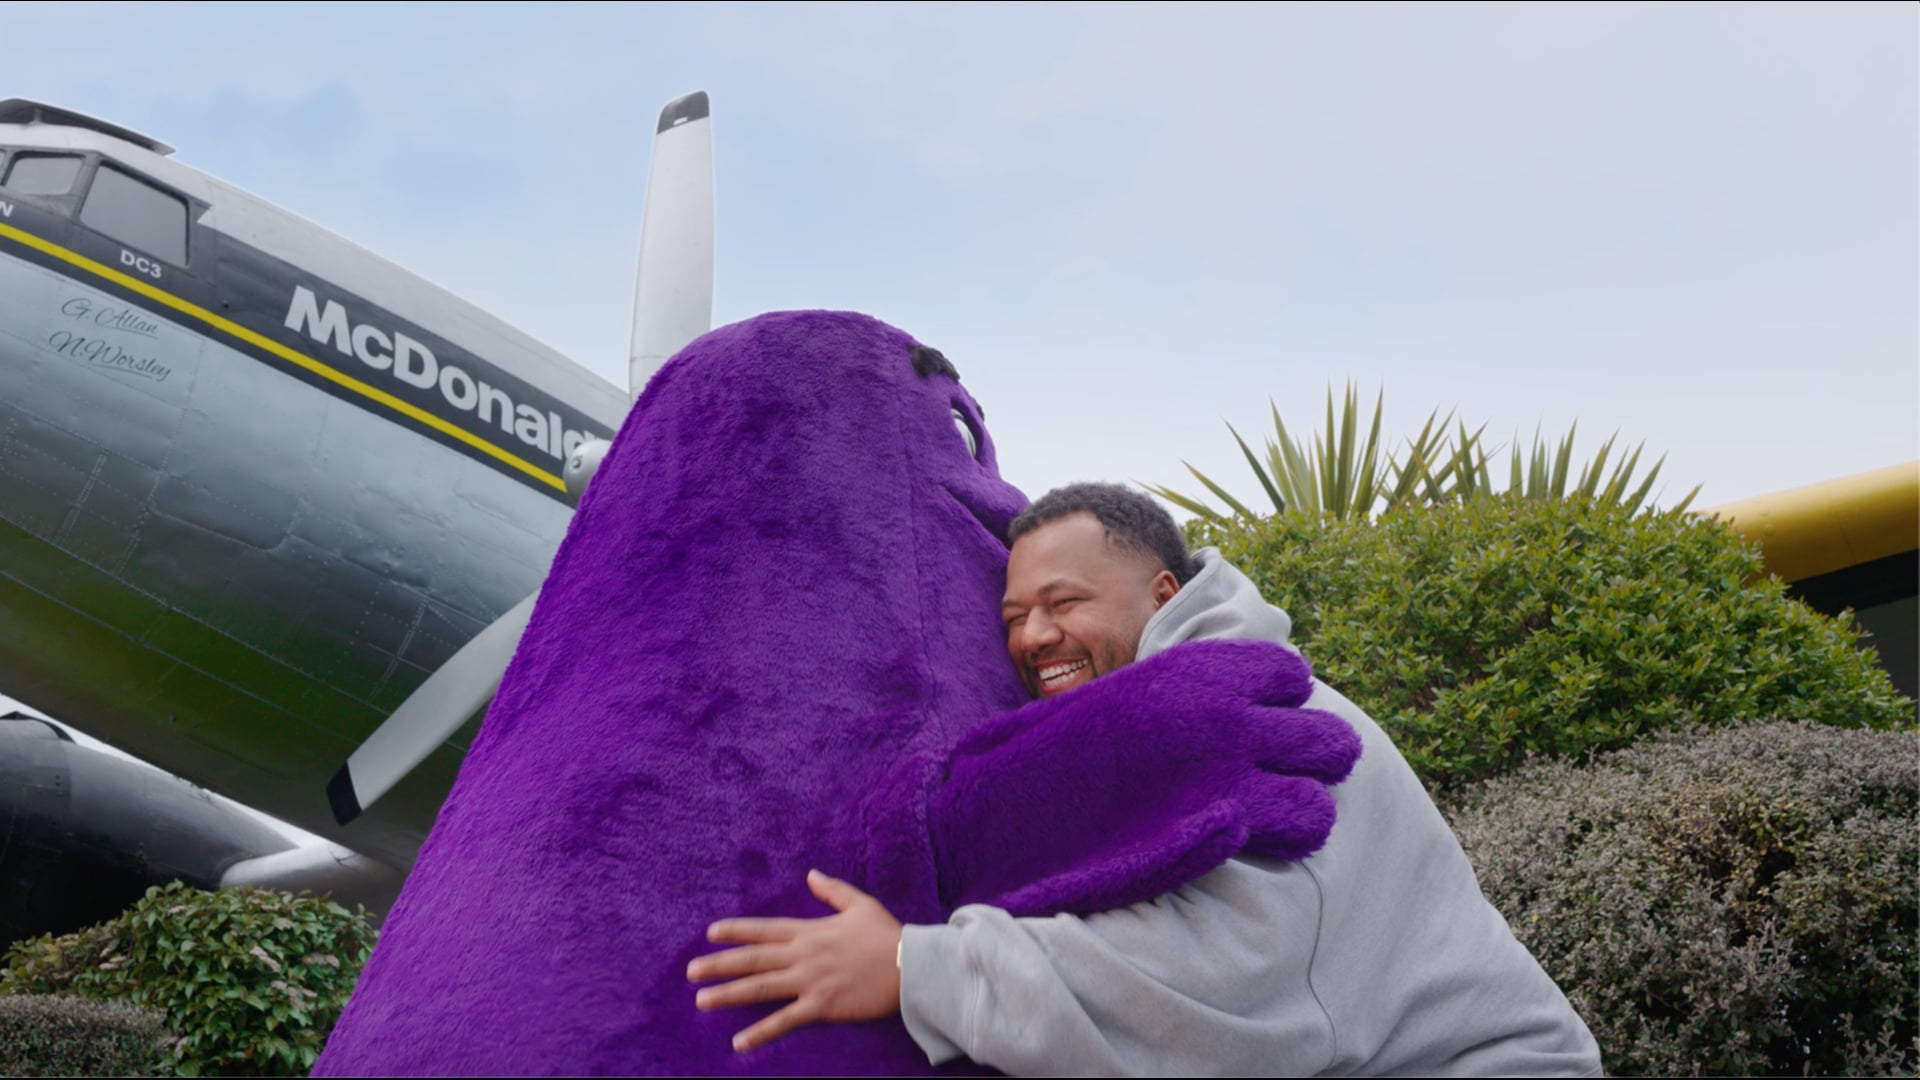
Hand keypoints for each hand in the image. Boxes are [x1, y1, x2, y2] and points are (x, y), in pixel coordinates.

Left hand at [687, 869, 902, 1052]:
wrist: (909, 965)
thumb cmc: (887, 935)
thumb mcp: (859, 904)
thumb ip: (832, 890)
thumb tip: (812, 874)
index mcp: (810, 931)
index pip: (764, 929)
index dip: (735, 931)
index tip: (710, 933)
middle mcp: (803, 954)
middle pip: (753, 959)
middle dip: (719, 964)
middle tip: (690, 972)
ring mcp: (810, 980)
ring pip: (761, 988)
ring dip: (729, 994)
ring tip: (702, 1000)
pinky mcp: (822, 1005)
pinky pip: (785, 1020)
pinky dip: (761, 1032)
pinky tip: (739, 1042)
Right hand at [928, 639, 1361, 915]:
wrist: (1000, 813)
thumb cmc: (1052, 758)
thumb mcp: (1122, 698)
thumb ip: (1181, 695)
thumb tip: (1235, 706)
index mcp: (1194, 671)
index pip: (1289, 675)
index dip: (1279, 707)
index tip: (1258, 728)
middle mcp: (1222, 715)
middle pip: (1328, 738)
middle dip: (1309, 761)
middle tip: (1275, 782)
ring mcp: (1225, 775)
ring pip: (1320, 796)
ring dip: (1300, 810)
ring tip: (1267, 823)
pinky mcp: (1220, 833)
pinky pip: (1294, 832)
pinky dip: (1279, 843)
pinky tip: (1247, 847)